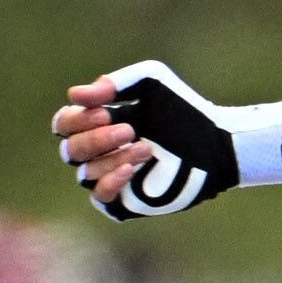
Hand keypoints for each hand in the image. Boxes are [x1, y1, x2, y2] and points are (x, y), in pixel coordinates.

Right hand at [51, 60, 275, 221]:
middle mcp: (101, 152)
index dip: (75, 120)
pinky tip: (131, 169)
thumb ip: (114, 84)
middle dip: (96, 139)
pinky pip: (100, 197)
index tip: (104, 112)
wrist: (217, 141)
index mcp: (99, 124)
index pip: (64, 125)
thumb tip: (73, 96)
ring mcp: (112, 177)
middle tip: (129, 130)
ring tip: (145, 147)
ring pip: (85, 173)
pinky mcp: (127, 200)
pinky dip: (109, 182)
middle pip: (70, 150)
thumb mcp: (151, 82)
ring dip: (112, 157)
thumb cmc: (184, 109)